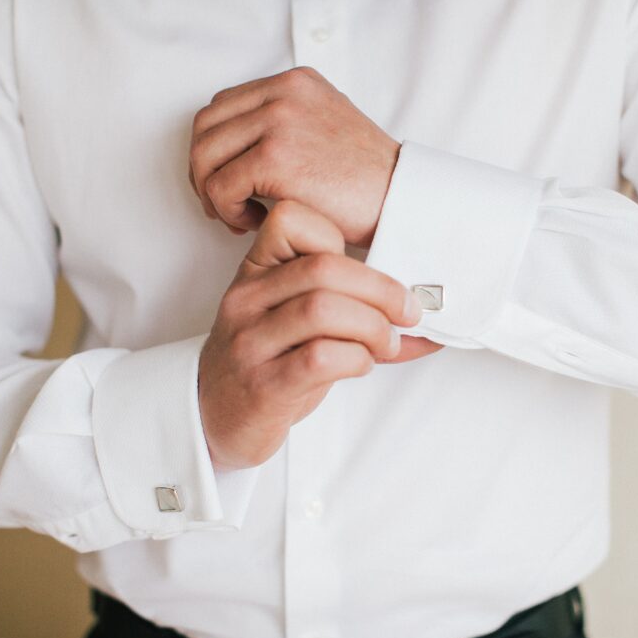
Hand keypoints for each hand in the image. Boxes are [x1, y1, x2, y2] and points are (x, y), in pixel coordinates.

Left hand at [189, 66, 399, 246]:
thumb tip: (241, 144)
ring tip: (238, 216)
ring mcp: (278, 122)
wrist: (402, 200)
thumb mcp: (329, 127)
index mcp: (295, 83)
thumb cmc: (369, 180)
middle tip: (222, 204)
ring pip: (204, 155)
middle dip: (204, 171)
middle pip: (206, 127)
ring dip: (212, 193)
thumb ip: (289, 123)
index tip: (226, 181)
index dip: (214, 148)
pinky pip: (220, 186)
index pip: (223, 106)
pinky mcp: (276, 157)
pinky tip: (251, 223)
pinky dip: (227, 210)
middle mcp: (284, 93)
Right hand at [198, 201, 441, 469]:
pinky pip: (320, 358)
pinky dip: (357, 359)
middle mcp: (247, 299)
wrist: (215, 417)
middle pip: (324, 268)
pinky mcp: (264, 385)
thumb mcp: (293, 319)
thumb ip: (346, 303)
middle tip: (405, 314)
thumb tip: (421, 309)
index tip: (368, 270)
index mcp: (255, 271)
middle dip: (381, 290)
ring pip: (323, 309)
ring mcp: (250, 342)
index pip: (292, 220)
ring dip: (372, 327)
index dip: (339, 237)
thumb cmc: (267, 361)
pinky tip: (360, 365)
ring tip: (385, 344)